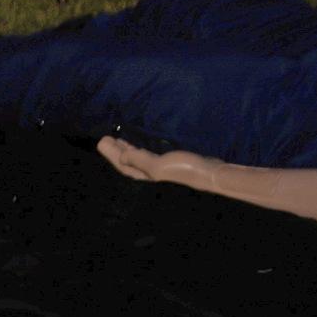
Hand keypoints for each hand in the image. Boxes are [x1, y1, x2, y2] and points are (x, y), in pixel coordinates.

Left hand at [98, 135, 221, 191]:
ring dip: (129, 150)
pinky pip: (151, 157)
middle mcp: (151, 177)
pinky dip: (143, 151)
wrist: (215, 177)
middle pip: (129, 163)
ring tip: (120, 140)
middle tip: (107, 139)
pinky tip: (142, 146)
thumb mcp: (157, 166)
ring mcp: (162, 172)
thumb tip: (121, 156)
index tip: (102, 140)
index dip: (111, 153)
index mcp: (144, 178)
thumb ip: (138, 160)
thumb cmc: (185, 172)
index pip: (122, 165)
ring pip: (139, 160)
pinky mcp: (173, 166)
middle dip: (117, 151)